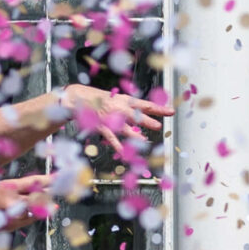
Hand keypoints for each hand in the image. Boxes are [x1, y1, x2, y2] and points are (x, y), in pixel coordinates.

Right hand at [55, 85, 170, 156]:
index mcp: (125, 100)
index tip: (172, 111)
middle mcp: (119, 108)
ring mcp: (110, 118)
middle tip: (159, 126)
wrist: (76, 97)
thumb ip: (130, 107)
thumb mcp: (117, 98)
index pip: (146, 105)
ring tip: (145, 141)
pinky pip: (112, 138)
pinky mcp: (101, 126)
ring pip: (125, 128)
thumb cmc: (99, 99)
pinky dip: (118, 145)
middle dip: (148, 120)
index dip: (159, 108)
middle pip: (137, 115)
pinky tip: (125, 152)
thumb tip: (145, 115)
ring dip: (135, 135)